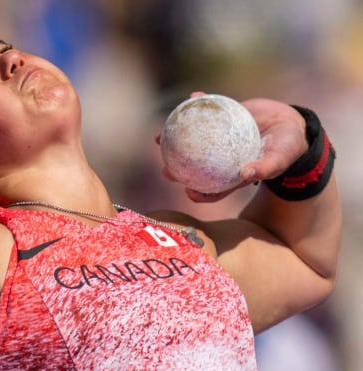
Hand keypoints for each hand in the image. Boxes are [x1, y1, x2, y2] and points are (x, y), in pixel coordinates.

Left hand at [162, 92, 307, 202]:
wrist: (292, 124)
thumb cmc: (287, 148)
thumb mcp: (278, 159)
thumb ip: (264, 168)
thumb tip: (245, 174)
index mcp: (231, 174)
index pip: (212, 189)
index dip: (199, 193)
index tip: (188, 192)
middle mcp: (220, 159)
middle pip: (194, 168)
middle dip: (177, 171)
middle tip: (166, 170)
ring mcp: (217, 139)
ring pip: (191, 141)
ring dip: (174, 139)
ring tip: (158, 137)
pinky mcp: (222, 120)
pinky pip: (207, 112)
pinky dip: (199, 104)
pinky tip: (192, 96)